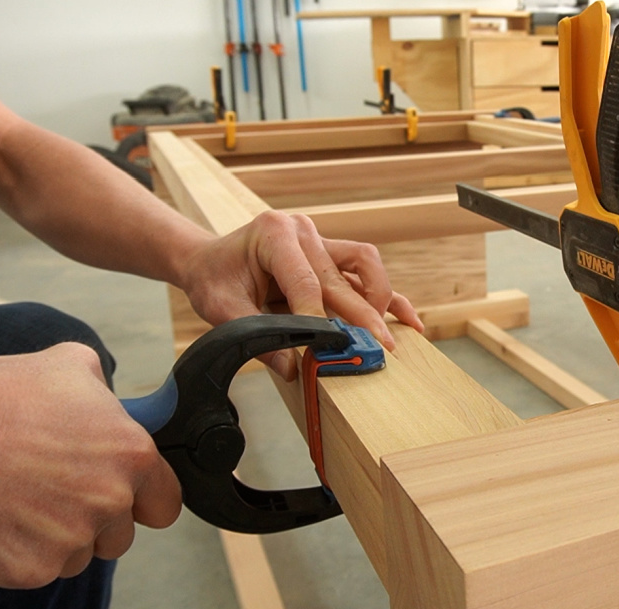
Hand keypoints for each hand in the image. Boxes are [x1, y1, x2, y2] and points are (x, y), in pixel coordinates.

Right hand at [0, 343, 181, 588]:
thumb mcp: (65, 365)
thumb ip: (102, 389)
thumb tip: (108, 398)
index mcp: (131, 455)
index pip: (165, 503)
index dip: (144, 501)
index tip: (127, 499)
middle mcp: (110, 500)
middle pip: (119, 536)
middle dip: (93, 521)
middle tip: (52, 492)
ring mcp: (71, 539)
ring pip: (77, 556)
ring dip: (55, 539)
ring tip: (17, 499)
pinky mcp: (30, 569)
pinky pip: (33, 571)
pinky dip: (13, 554)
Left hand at [177, 211, 423, 379]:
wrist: (209, 260)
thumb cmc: (213, 278)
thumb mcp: (221, 308)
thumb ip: (255, 336)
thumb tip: (292, 368)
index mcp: (274, 233)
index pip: (305, 280)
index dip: (319, 317)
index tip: (331, 348)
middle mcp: (303, 231)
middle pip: (342, 276)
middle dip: (362, 315)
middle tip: (379, 347)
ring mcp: (322, 241)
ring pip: (366, 265)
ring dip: (379, 300)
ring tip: (385, 334)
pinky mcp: (332, 257)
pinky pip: (366, 275)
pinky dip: (388, 298)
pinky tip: (409, 320)